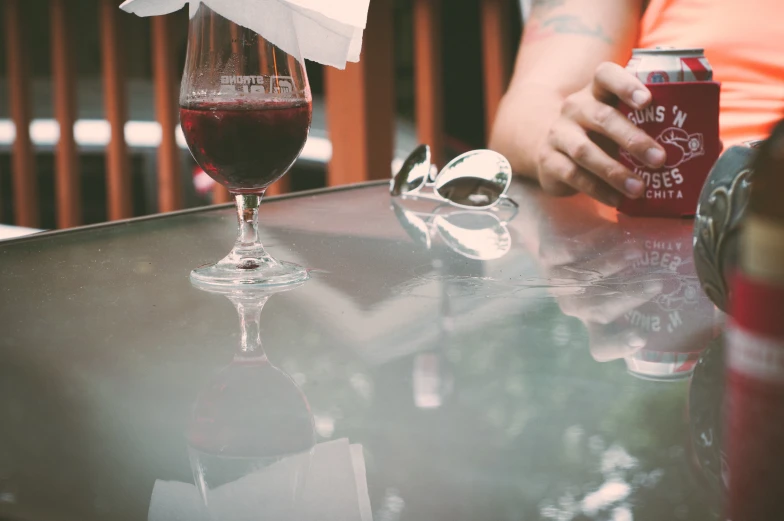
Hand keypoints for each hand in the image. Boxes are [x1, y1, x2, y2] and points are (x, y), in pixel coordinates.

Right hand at [536, 62, 666, 206]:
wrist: (549, 150)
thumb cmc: (598, 136)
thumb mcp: (618, 122)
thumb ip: (651, 128)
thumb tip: (710, 144)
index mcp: (596, 91)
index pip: (605, 75)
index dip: (626, 84)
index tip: (647, 101)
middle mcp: (574, 108)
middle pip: (601, 117)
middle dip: (633, 138)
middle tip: (660, 159)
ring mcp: (558, 134)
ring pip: (584, 151)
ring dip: (614, 171)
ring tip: (639, 188)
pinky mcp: (548, 160)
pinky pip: (573, 175)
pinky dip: (597, 189)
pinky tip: (617, 199)